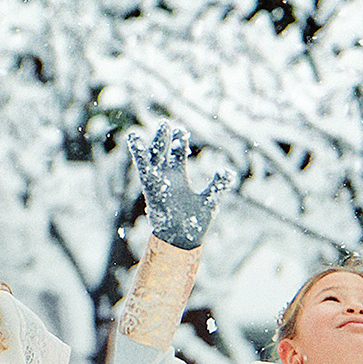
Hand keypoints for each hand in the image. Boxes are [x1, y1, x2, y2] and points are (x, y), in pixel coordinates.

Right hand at [131, 122, 231, 250]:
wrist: (181, 240)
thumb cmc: (194, 224)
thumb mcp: (209, 201)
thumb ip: (217, 185)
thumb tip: (228, 171)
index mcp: (179, 178)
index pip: (178, 154)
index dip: (179, 141)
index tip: (181, 129)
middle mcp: (166, 177)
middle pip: (163, 152)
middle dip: (164, 138)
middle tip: (165, 123)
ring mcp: (158, 182)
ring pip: (152, 158)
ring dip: (151, 145)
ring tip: (142, 130)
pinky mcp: (152, 187)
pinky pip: (144, 169)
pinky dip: (139, 154)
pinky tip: (134, 139)